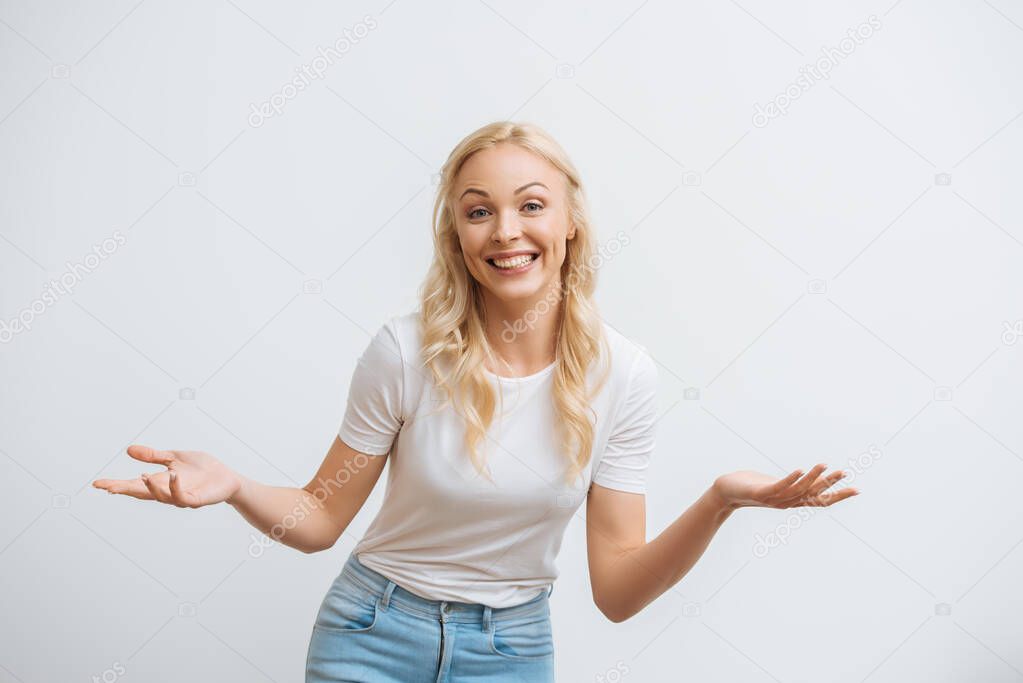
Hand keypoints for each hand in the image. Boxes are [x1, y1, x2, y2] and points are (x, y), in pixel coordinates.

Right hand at [92, 445, 241, 508]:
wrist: (227, 477)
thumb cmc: (202, 468)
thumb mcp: (174, 457)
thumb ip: (153, 456)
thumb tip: (129, 450)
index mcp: (160, 481)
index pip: (134, 484)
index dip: (117, 485)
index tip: (98, 483)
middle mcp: (167, 491)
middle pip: (142, 494)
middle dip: (124, 490)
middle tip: (107, 488)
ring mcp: (181, 497)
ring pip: (161, 497)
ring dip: (151, 488)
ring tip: (142, 476)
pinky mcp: (196, 500)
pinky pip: (183, 497)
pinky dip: (175, 487)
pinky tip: (172, 476)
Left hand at [711, 464, 858, 510]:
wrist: (726, 492)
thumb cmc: (753, 486)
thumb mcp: (779, 484)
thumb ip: (795, 483)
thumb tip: (812, 477)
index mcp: (793, 500)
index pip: (820, 500)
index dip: (838, 496)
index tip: (856, 490)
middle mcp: (786, 502)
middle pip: (812, 494)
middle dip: (829, 484)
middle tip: (844, 473)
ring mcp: (774, 499)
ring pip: (798, 489)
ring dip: (812, 477)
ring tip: (824, 465)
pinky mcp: (761, 492)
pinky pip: (779, 486)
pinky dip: (790, 479)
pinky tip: (799, 470)